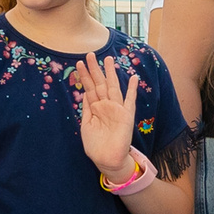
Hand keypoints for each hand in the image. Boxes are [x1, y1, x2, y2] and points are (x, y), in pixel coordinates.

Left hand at [74, 55, 141, 179]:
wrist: (107, 159)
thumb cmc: (96, 145)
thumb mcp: (86, 125)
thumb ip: (87, 109)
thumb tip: (85, 93)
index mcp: (96, 108)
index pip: (90, 88)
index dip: (85, 76)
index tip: (79, 63)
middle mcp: (106, 106)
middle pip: (100, 84)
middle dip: (95, 69)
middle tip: (90, 54)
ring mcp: (117, 110)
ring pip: (113, 88)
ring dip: (111, 74)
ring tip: (108, 59)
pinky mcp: (126, 116)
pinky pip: (130, 101)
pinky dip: (132, 90)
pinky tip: (133, 78)